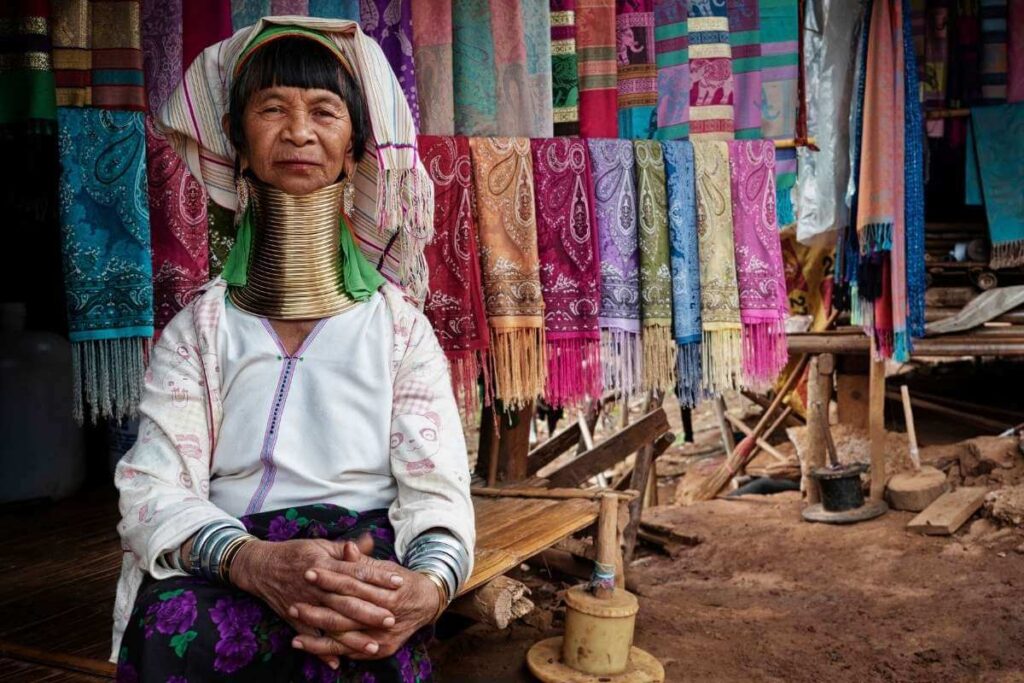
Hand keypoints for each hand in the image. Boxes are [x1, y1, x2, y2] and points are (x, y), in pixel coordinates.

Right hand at [230, 535, 401, 667]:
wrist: (260, 567)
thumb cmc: (295, 553)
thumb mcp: (321, 544)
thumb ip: (346, 548)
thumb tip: (369, 540)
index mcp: (325, 565)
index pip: (357, 572)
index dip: (379, 578)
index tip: (399, 583)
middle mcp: (317, 587)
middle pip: (347, 601)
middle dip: (370, 612)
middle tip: (392, 619)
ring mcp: (305, 605)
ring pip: (332, 624)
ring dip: (353, 637)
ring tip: (374, 646)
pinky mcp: (294, 620)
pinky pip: (310, 638)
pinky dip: (321, 652)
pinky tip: (338, 663)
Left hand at [290, 542, 441, 659]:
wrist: (427, 603)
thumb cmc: (402, 582)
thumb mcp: (386, 568)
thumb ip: (364, 562)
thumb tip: (347, 547)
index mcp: (387, 593)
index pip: (353, 584)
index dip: (330, 578)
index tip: (309, 571)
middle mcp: (386, 616)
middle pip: (345, 615)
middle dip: (317, 611)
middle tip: (293, 605)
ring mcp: (384, 636)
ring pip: (345, 638)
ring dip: (317, 637)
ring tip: (293, 633)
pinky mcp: (381, 649)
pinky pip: (350, 652)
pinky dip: (328, 651)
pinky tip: (308, 646)